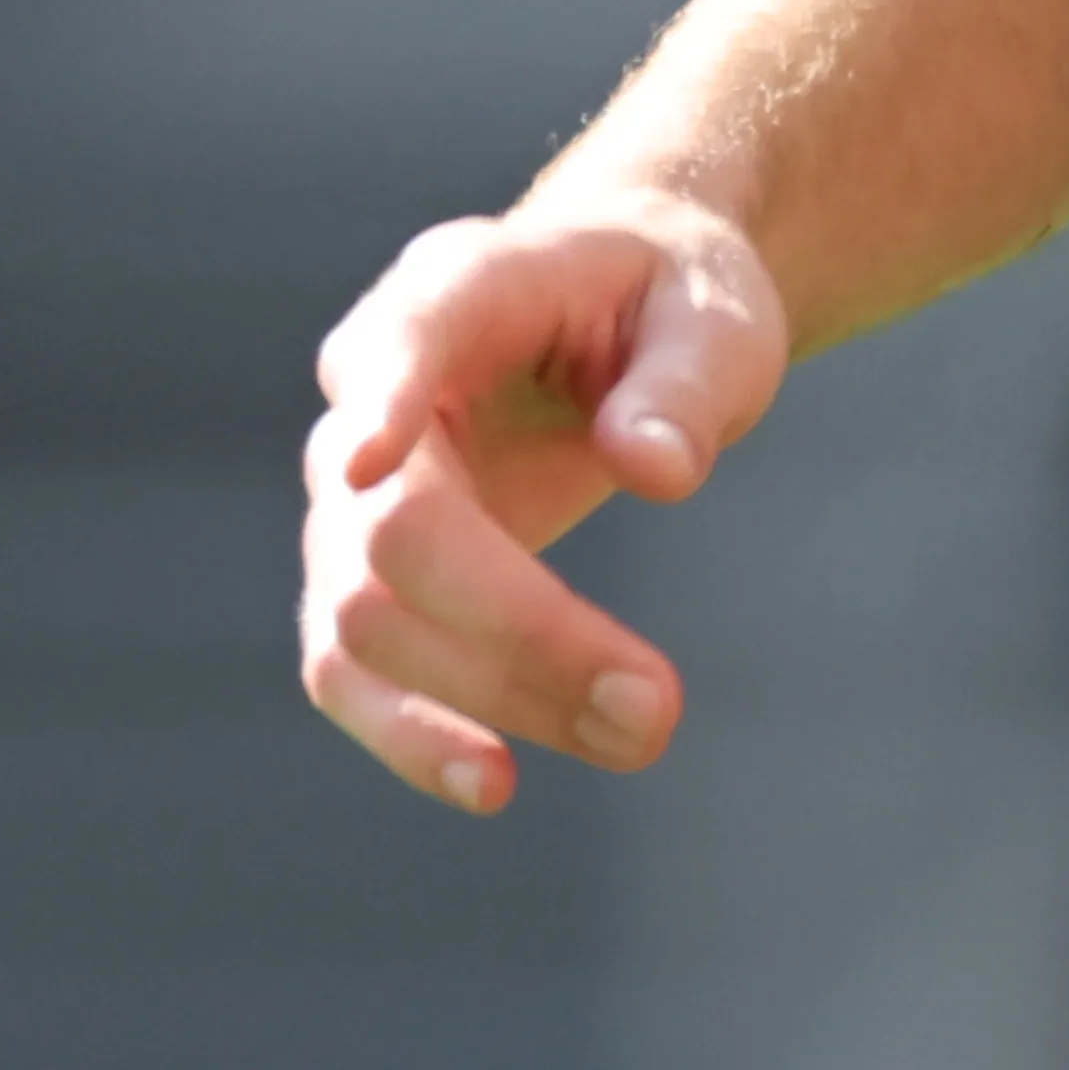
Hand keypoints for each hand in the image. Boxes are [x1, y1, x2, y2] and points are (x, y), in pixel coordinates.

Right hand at [298, 196, 788, 816]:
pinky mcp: (370, 573)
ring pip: (362, 620)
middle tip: (658, 707)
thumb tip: (655, 471)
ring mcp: (355, 489)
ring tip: (634, 737)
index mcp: (459, 286)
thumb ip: (686, 384)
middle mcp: (375, 387)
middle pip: (396, 529)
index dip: (381, 398)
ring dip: (486, 698)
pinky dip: (411, 734)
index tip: (369, 459)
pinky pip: (354, 670)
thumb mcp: (714, 317)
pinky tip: (494, 784)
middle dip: (518, 631)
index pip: (400, 338)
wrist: (632, 310)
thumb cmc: (673, 300)